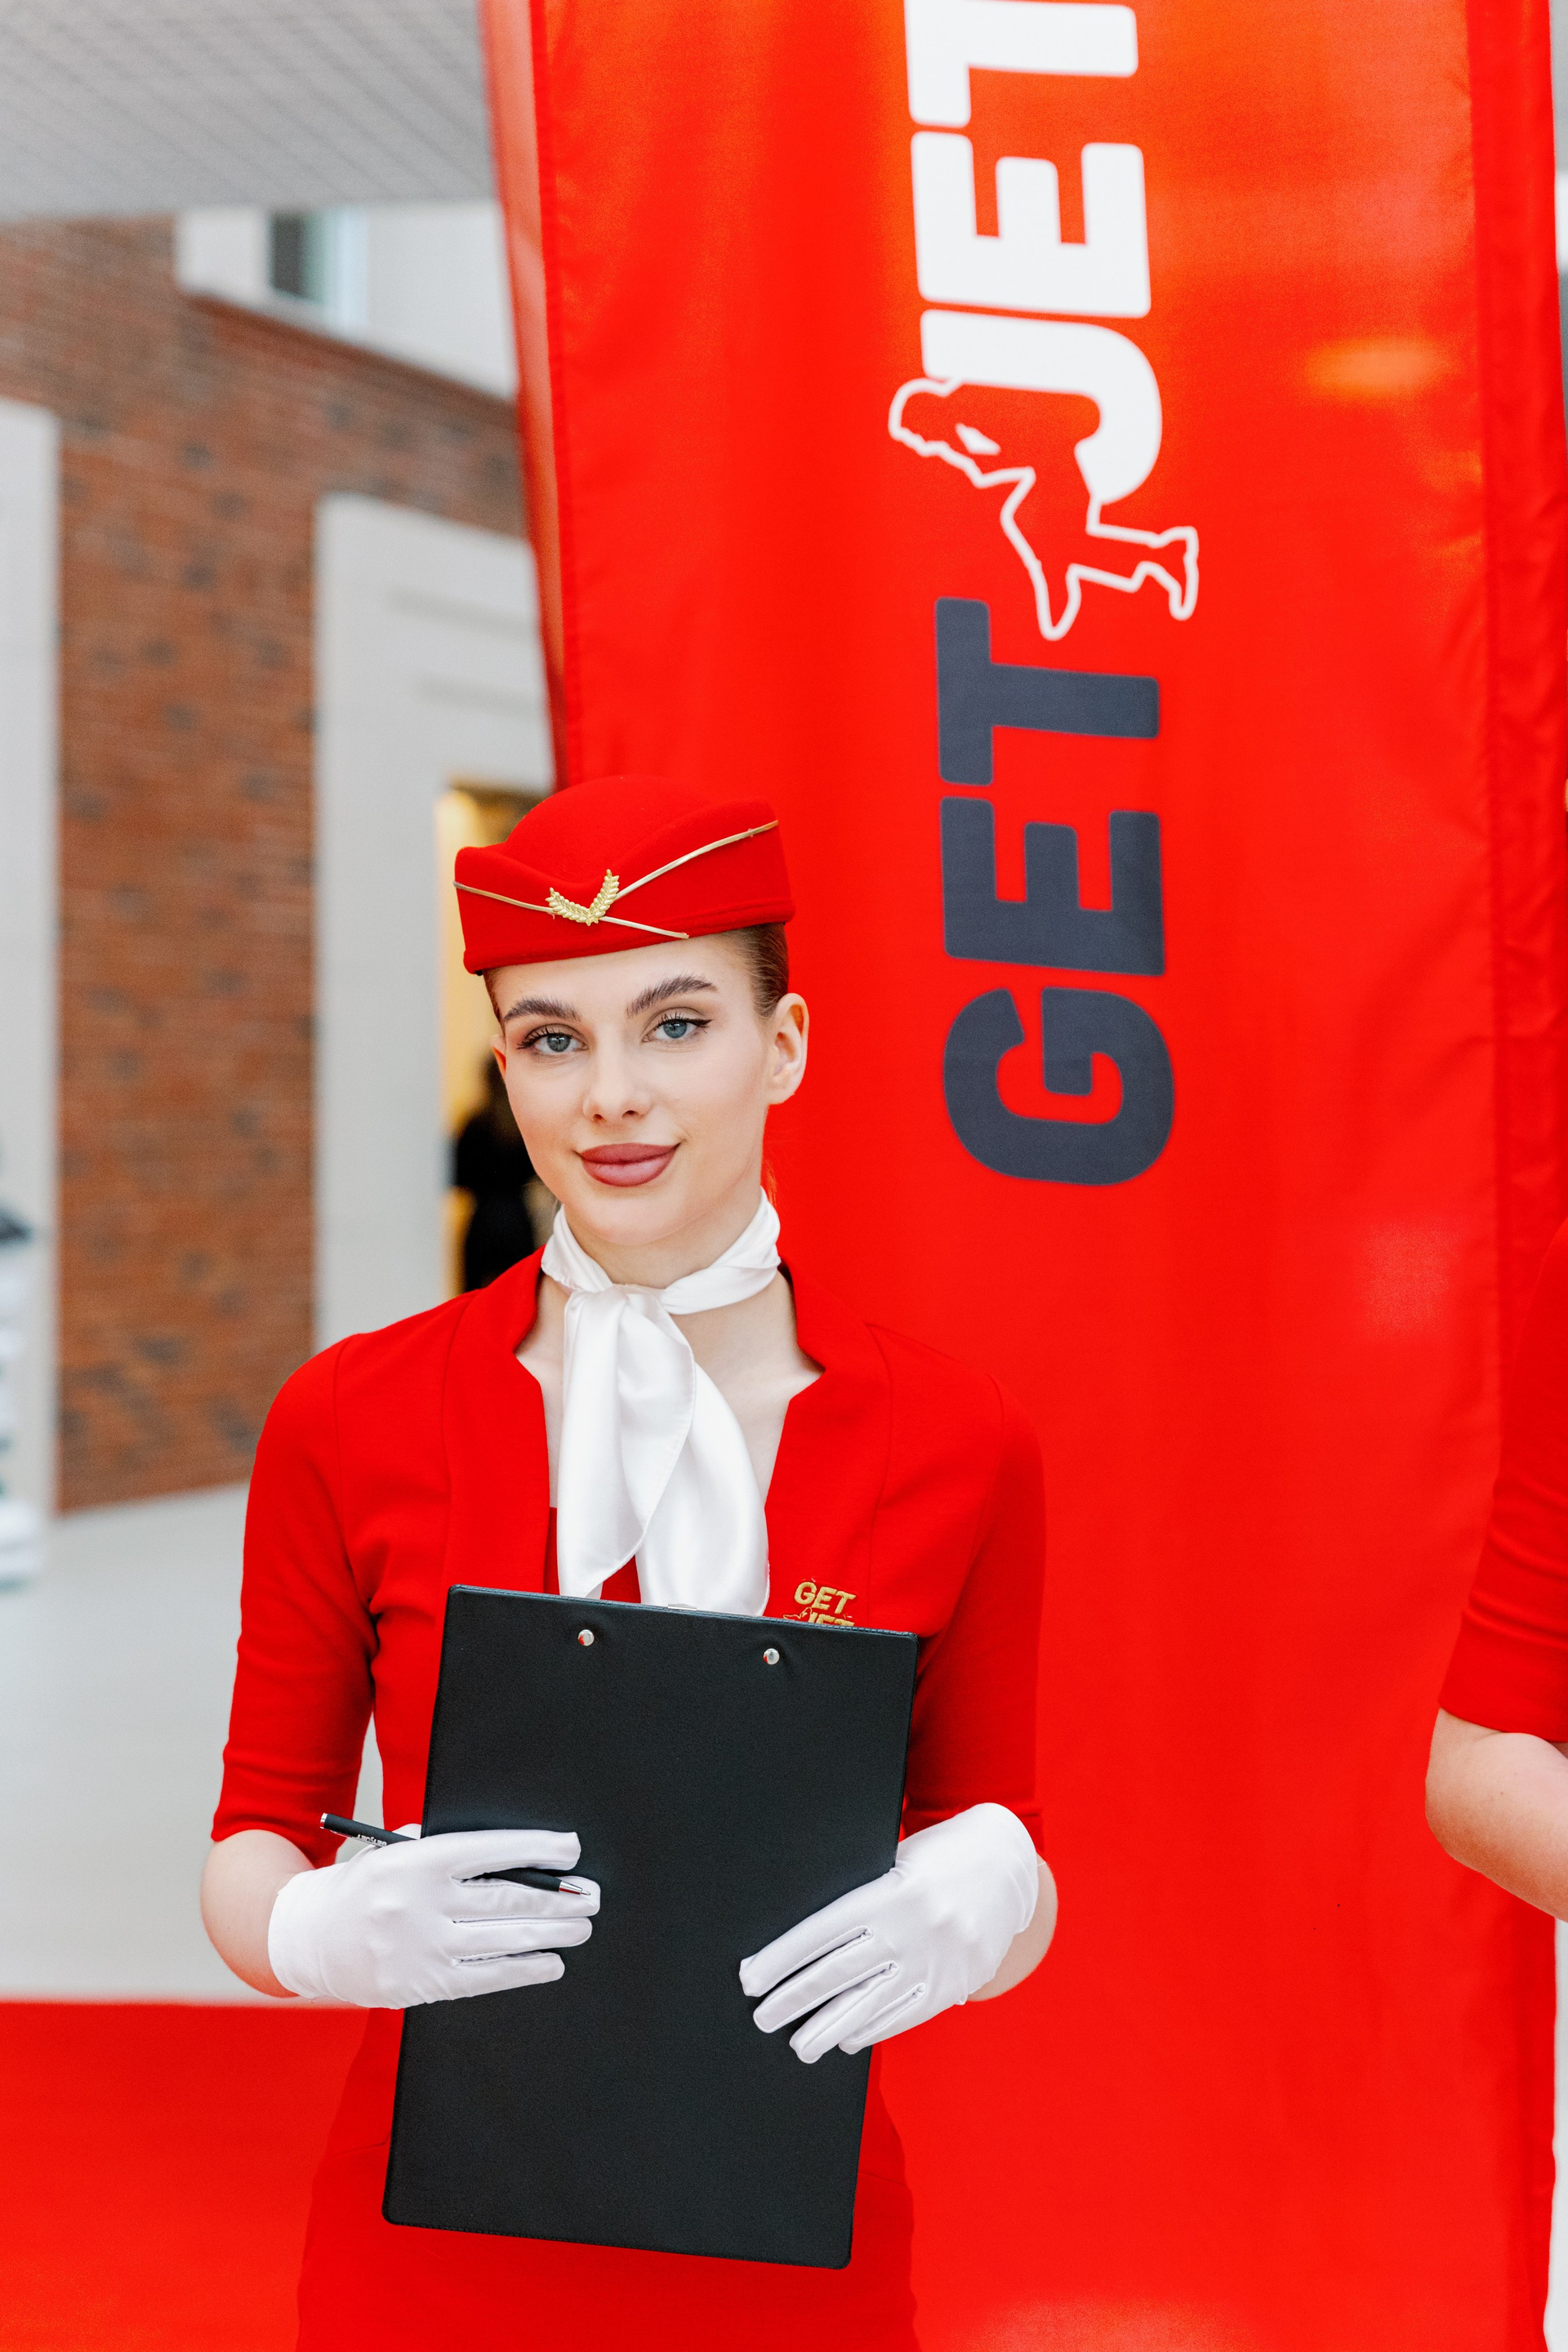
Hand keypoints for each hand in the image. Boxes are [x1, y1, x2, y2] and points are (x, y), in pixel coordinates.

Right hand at [267, 1825, 597, 2007]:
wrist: (309, 1938)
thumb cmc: (364, 1887)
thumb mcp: (397, 1850)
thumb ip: (446, 1849)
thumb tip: (520, 1859)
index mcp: (415, 1860)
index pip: (491, 1850)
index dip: (538, 1849)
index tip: (571, 1849)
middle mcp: (419, 1904)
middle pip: (506, 1898)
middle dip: (557, 1898)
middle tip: (589, 1896)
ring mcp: (420, 1948)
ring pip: (502, 1939)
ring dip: (550, 1933)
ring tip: (579, 1926)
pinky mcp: (420, 1985)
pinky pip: (485, 1977)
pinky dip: (523, 1969)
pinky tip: (549, 1962)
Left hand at [739, 1804, 1037, 2063]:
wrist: (1008, 1861)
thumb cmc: (941, 1855)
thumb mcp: (897, 1861)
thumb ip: (863, 1898)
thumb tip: (807, 1945)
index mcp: (892, 1892)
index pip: (821, 1933)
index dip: (782, 1958)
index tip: (752, 1978)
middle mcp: (912, 1930)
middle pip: (838, 1974)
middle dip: (794, 1999)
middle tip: (764, 2017)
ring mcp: (936, 1962)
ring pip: (869, 2005)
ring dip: (827, 2029)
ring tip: (798, 2044)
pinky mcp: (954, 1983)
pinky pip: (905, 2015)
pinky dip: (872, 2030)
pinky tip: (846, 2039)